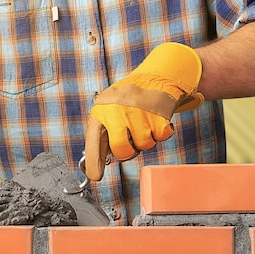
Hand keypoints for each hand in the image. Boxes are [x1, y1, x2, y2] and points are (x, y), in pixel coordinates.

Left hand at [84, 42, 203, 179]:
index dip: (94, 161)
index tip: (95, 176)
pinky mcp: (159, 115)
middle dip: (127, 152)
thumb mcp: (109, 110)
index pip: (94, 141)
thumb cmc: (129, 99)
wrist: (156, 77)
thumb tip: (100, 161)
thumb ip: (103, 133)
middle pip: (122, 150)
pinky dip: (161, 133)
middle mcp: (118, 111)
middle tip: (130, 141)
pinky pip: (160, 138)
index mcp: (102, 111)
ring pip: (143, 146)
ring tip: (144, 123)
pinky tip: (155, 120)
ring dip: (146, 140)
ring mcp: (139, 113)